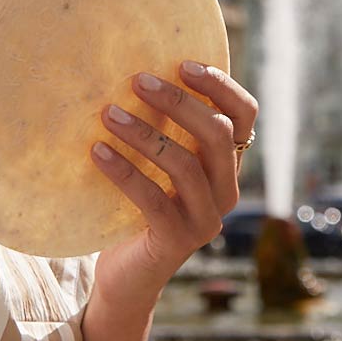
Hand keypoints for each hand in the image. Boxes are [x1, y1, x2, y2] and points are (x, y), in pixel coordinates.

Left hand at [88, 59, 258, 291]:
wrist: (127, 277)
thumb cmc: (139, 208)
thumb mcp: (158, 164)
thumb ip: (164, 129)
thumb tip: (137, 71)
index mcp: (227, 166)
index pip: (245, 115)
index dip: (220, 85)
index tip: (181, 63)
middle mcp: (226, 191)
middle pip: (219, 134)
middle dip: (179, 102)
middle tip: (137, 81)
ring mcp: (206, 219)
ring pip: (185, 164)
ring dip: (144, 133)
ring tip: (107, 114)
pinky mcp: (179, 241)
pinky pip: (153, 199)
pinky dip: (124, 171)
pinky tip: (96, 152)